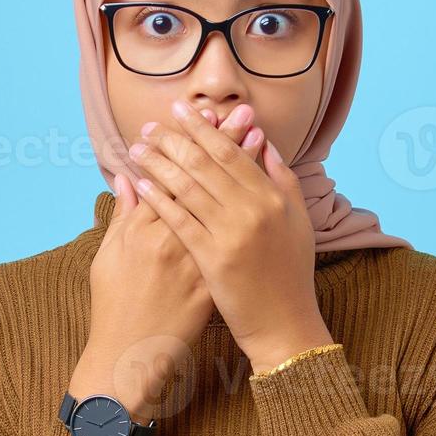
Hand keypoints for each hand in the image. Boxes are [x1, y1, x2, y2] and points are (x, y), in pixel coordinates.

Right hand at [69, 109, 258, 419]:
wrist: (130, 355)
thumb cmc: (115, 306)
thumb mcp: (110, 258)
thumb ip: (123, 219)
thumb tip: (127, 182)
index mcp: (145, 231)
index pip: (175, 175)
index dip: (193, 143)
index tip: (208, 113)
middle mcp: (173, 242)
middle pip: (205, 181)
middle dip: (224, 143)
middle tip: (244, 111)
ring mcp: (196, 263)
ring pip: (226, 205)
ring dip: (243, 168)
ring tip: (258, 134)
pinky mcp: (215, 282)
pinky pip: (238, 241)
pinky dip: (251, 213)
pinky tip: (265, 191)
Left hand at [127, 99, 333, 373]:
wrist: (285, 324)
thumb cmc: (290, 273)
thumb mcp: (298, 221)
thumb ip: (283, 179)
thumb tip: (265, 142)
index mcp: (272, 197)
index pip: (231, 152)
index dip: (203, 129)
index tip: (181, 111)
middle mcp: (252, 210)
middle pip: (205, 163)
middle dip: (173, 140)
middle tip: (149, 125)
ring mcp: (231, 233)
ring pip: (187, 186)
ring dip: (159, 163)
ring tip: (137, 148)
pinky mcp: (212, 258)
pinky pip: (179, 220)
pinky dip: (158, 198)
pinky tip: (141, 184)